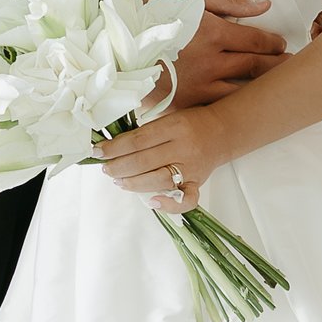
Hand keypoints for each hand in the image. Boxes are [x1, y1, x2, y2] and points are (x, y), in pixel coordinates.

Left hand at [98, 101, 233, 213]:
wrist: (223, 131)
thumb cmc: (191, 123)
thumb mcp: (169, 116)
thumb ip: (146, 131)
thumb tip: (114, 145)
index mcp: (174, 126)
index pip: (138, 140)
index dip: (114, 147)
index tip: (98, 151)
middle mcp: (183, 147)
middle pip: (143, 161)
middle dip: (118, 167)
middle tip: (105, 168)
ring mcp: (191, 168)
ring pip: (158, 180)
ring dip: (133, 183)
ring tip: (118, 181)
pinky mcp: (198, 183)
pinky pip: (186, 200)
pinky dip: (169, 205)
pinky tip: (152, 203)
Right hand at [159, 0, 285, 110]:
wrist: (114, 47)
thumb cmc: (149, 16)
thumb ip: (228, 1)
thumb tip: (264, 5)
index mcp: (215, 33)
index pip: (258, 41)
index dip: (274, 43)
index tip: (281, 44)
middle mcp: (212, 63)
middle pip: (256, 68)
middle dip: (278, 66)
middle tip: (291, 67)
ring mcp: (200, 88)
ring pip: (243, 92)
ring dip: (263, 90)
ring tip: (278, 88)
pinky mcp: (186, 106)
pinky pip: (217, 110)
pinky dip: (235, 108)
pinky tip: (247, 108)